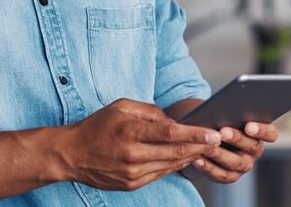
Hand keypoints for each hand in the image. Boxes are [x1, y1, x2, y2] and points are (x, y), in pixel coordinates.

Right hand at [58, 99, 221, 190]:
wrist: (72, 154)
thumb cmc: (97, 126)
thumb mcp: (121, 106)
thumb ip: (149, 111)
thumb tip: (173, 121)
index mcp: (130, 131)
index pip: (169, 133)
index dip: (194, 134)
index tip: (213, 132)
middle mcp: (132, 154)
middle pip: (175, 152)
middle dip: (200, 146)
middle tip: (218, 140)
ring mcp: (132, 173)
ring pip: (171, 165)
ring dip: (192, 157)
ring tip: (206, 148)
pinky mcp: (132, 184)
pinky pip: (160, 174)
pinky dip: (175, 166)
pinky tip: (185, 158)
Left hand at [186, 121, 278, 183]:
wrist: (205, 138)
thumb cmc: (218, 119)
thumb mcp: (225, 113)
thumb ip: (229, 112)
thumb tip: (223, 108)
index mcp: (261, 133)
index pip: (270, 133)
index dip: (262, 130)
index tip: (248, 126)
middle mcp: (255, 150)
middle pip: (252, 147)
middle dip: (237, 139)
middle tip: (223, 131)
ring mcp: (244, 165)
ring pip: (236, 162)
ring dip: (221, 154)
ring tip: (208, 145)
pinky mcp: (230, 176)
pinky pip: (221, 174)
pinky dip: (208, 167)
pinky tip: (197, 159)